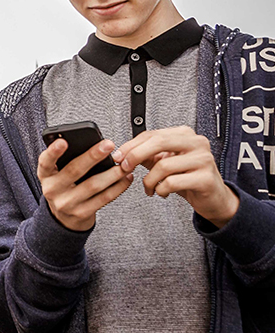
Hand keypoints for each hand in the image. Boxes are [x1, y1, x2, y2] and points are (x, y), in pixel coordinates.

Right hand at [37, 138, 132, 230]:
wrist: (64, 218)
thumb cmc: (64, 188)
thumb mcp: (57, 175)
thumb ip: (66, 162)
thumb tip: (93, 146)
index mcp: (45, 176)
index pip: (45, 162)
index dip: (53, 152)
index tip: (63, 141)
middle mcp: (52, 190)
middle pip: (74, 171)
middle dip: (93, 156)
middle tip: (108, 145)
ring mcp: (66, 204)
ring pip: (93, 185)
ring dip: (112, 173)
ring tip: (125, 163)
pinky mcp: (82, 213)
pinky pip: (104, 198)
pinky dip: (118, 187)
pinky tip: (126, 178)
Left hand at [117, 126, 238, 227]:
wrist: (213, 198)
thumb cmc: (188, 177)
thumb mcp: (164, 162)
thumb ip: (146, 154)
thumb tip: (122, 153)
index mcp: (185, 134)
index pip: (152, 134)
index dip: (131, 145)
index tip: (118, 156)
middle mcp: (196, 142)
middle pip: (158, 142)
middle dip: (135, 156)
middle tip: (125, 168)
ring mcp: (203, 159)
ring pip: (163, 166)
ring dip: (149, 180)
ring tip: (150, 188)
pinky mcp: (205, 178)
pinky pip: (172, 182)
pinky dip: (161, 190)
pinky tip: (162, 192)